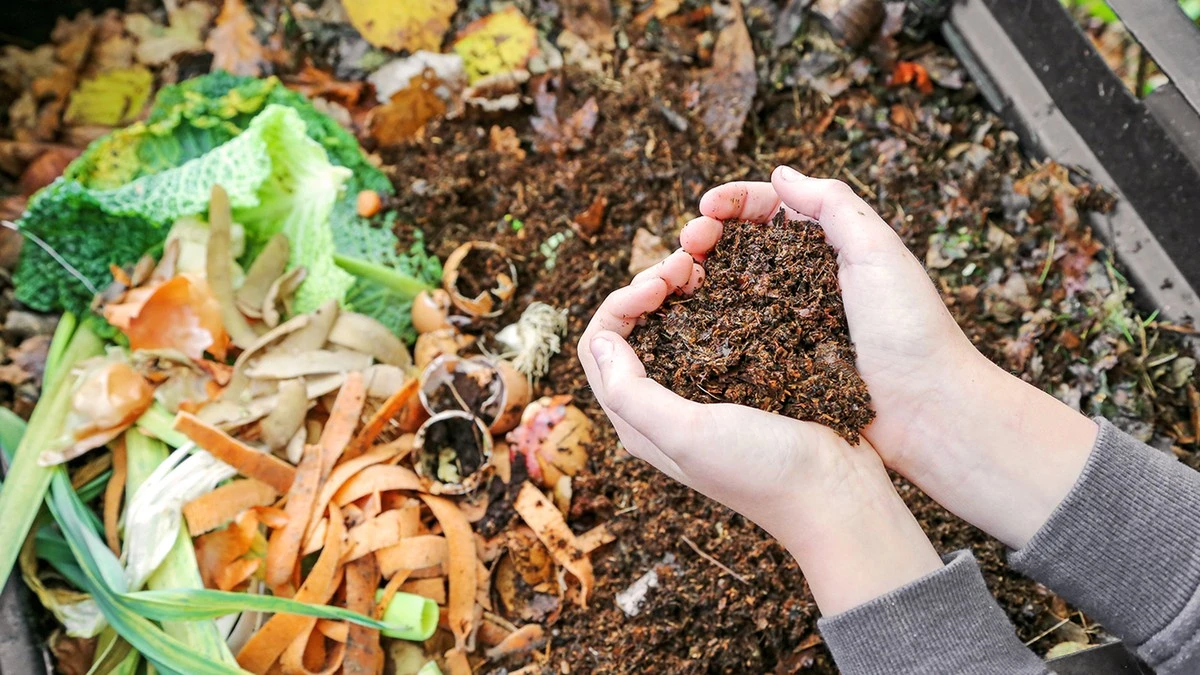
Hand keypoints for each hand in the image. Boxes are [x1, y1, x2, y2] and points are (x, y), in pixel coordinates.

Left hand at [578, 250, 942, 613]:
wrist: (836, 493)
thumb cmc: (761, 470)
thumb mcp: (687, 435)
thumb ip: (632, 393)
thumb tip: (601, 340)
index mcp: (639, 421)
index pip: (600, 347)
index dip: (620, 303)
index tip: (659, 284)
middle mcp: (664, 405)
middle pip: (632, 329)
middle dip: (648, 287)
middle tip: (685, 264)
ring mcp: (705, 391)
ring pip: (672, 324)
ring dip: (679, 289)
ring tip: (704, 266)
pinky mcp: (744, 380)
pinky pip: (715, 328)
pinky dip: (714, 300)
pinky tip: (734, 283)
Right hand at [683, 166, 1097, 547]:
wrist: (927, 412)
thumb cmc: (910, 329)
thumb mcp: (878, 251)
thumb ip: (833, 205)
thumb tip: (780, 173)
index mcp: (830, 247)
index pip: (771, 209)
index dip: (733, 202)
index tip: (705, 208)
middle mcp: (804, 281)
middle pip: (741, 246)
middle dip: (707, 235)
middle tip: (686, 244)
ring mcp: (788, 323)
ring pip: (730, 288)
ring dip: (699, 275)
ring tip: (678, 277)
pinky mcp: (779, 363)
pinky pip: (735, 335)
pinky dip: (707, 321)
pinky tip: (687, 318)